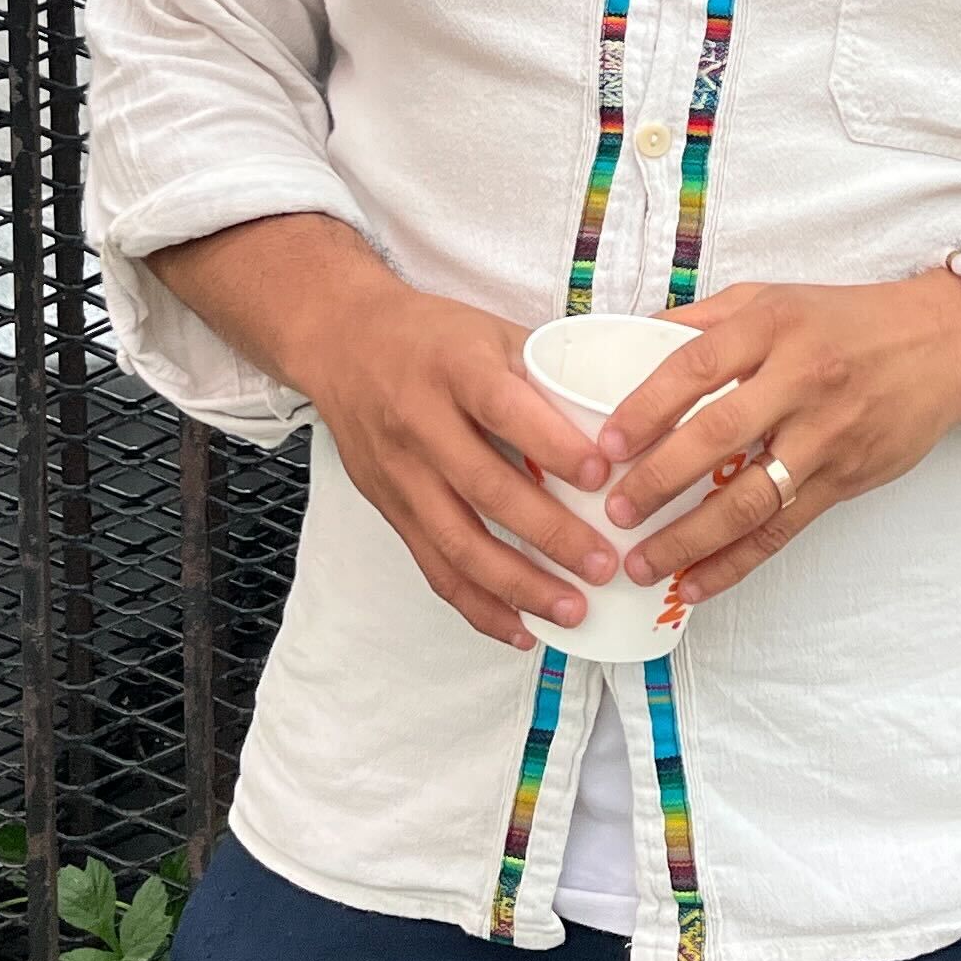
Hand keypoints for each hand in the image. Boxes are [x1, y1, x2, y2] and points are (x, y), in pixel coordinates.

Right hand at [300, 288, 622, 648]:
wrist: (342, 343)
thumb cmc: (432, 337)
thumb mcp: (490, 332)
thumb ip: (546, 374)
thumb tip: (619, 419)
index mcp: (454, 368)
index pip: (504, 410)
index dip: (553, 445)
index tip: (603, 476)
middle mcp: (420, 424)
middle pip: (486, 488)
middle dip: (550, 534)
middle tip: (604, 564)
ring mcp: (402, 474)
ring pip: (458, 542)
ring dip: (519, 585)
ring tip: (572, 610)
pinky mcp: (391, 509)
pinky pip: (435, 567)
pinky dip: (478, 605)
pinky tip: (521, 628)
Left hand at [596, 274, 960, 609]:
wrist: (944, 344)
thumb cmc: (845, 319)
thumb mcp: (772, 298)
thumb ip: (702, 322)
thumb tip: (624, 344)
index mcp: (771, 327)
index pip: (695, 367)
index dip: (645, 407)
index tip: (606, 444)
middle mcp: (800, 380)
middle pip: (718, 437)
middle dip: (659, 481)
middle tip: (614, 511)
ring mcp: (827, 435)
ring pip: (750, 499)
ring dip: (690, 538)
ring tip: (641, 562)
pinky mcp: (845, 479)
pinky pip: (782, 531)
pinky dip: (735, 564)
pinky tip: (693, 585)